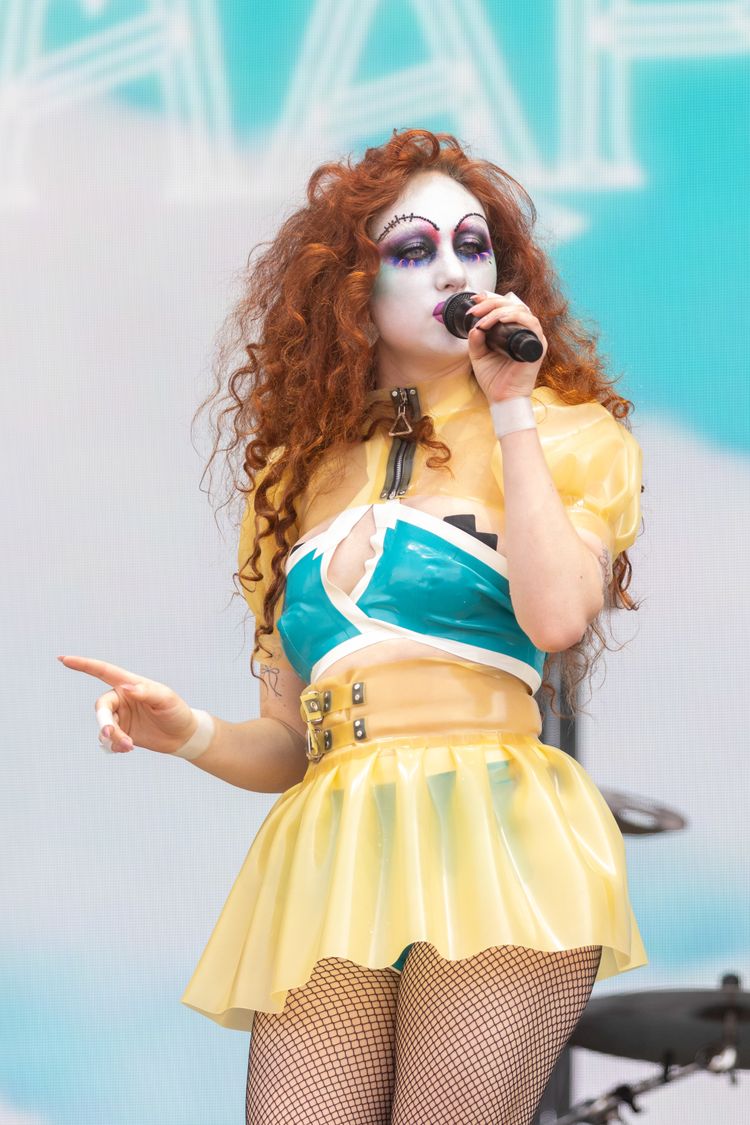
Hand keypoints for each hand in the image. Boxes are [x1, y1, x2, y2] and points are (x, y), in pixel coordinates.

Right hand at [58, 655, 196, 754]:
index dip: (83, 665)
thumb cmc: (176, 711)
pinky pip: (108, 740)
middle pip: (102, 708)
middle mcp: (121, 698)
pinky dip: (114, 746)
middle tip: (111, 734)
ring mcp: (120, 716)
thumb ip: (145, 692)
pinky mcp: (121, 733)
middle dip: (104, 722)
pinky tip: (127, 748)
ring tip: (128, 746)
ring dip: (112, 737)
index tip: (63, 659)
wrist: (182, 735)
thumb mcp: (165, 699)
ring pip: (104, 726)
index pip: (103, 671)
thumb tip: (126, 688)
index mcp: (129, 683)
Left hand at [466, 290, 547, 402]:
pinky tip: (501, 319)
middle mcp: (524, 331)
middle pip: (512, 304)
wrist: (503, 398)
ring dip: (499, 310)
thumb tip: (474, 325)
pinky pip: (531, 323)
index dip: (490, 300)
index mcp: (512, 331)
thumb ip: (475, 339)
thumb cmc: (494, 379)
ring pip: (520, 310)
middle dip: (491, 303)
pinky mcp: (537, 345)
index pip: (505, 307)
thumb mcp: (478, 355)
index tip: (474, 301)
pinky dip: (516, 317)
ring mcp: (532, 337)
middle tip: (475, 310)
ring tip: (484, 320)